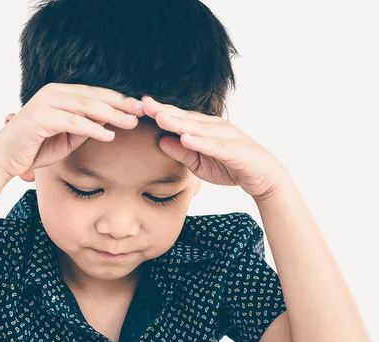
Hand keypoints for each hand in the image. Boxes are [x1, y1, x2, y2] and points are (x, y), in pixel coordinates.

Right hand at [0, 83, 144, 178]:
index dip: (118, 100)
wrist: (4, 158)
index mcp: (59, 93)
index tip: (139, 108)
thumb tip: (108, 124)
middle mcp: (53, 93)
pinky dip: (93, 129)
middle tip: (143, 111)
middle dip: (120, 104)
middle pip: (94, 96)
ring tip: (131, 123)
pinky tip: (109, 135)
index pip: (94, 93)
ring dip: (111, 115)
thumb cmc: (34, 148)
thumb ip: (84, 127)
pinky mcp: (41, 118)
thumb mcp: (66, 137)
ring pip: (86, 107)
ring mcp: (46, 103)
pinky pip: (73, 123)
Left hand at [142, 96, 289, 200]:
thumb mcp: (198, 163)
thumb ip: (180, 152)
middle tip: (144, 104)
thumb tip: (160, 141)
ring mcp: (225, 135)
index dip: (160, 112)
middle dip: (164, 110)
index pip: (178, 117)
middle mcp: (214, 126)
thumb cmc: (229, 167)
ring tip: (160, 117)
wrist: (263, 177)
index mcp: (204, 127)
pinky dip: (200, 141)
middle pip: (185, 117)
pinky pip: (214, 145)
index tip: (139, 106)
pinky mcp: (234, 149)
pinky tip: (185, 138)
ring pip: (198, 128)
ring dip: (178, 122)